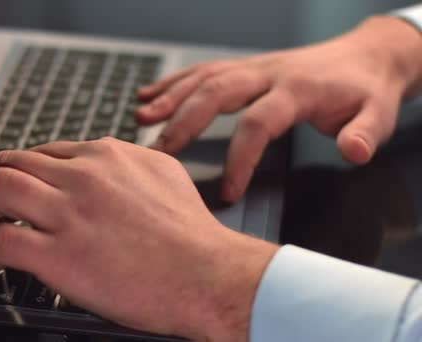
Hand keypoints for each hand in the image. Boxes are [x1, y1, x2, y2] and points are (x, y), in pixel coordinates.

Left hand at [0, 138, 277, 341]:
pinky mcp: (59, 255)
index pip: (44, 151)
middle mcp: (83, 176)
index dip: (25, 172)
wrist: (207, 273)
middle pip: (10, 162)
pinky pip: (2, 241)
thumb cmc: (192, 233)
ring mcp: (69, 213)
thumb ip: (131, 162)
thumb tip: (113, 161)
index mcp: (106, 156)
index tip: (22, 190)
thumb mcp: (165, 174)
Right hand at [136, 16, 421, 201]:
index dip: (239, 158)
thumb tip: (353, 152)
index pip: (258, 123)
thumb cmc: (366, 89)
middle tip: (160, 149)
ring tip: (142, 118)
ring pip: (204, 78)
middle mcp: (269, 74)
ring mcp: (254, 68)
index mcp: (298, 89)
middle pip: (217, 92)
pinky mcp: (246, 68)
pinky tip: (152, 94)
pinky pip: (204, 71)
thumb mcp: (379, 113)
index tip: (228, 191)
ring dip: (170, 97)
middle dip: (184, 120)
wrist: (365, 55)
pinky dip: (175, 82)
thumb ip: (364, 134)